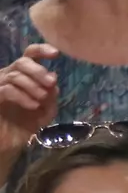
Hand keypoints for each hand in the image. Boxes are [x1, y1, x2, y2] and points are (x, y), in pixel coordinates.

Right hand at [0, 42, 58, 160]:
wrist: (10, 142)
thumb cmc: (27, 124)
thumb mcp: (46, 110)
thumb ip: (51, 94)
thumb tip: (53, 76)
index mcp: (24, 75)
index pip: (30, 55)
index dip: (41, 50)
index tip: (55, 53)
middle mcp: (9, 76)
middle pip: (22, 62)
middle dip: (38, 71)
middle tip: (51, 82)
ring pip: (14, 75)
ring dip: (32, 86)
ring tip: (42, 99)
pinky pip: (6, 89)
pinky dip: (22, 96)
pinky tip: (33, 105)